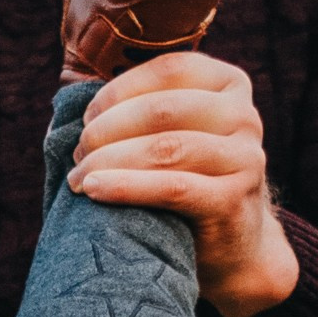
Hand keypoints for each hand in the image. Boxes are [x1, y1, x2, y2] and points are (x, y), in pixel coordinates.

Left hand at [68, 52, 298, 316]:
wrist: (234, 245)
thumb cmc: (189, 178)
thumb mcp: (178, 132)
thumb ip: (144, 108)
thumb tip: (72, 98)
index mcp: (229, 85)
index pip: (169, 71)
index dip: (119, 91)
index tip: (87, 117)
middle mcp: (244, 116)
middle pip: (162, 109)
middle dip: (108, 129)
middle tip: (79, 152)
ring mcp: (245, 158)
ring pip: (164, 148)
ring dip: (109, 160)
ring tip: (79, 177)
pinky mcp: (233, 199)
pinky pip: (171, 188)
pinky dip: (125, 187)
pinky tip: (94, 190)